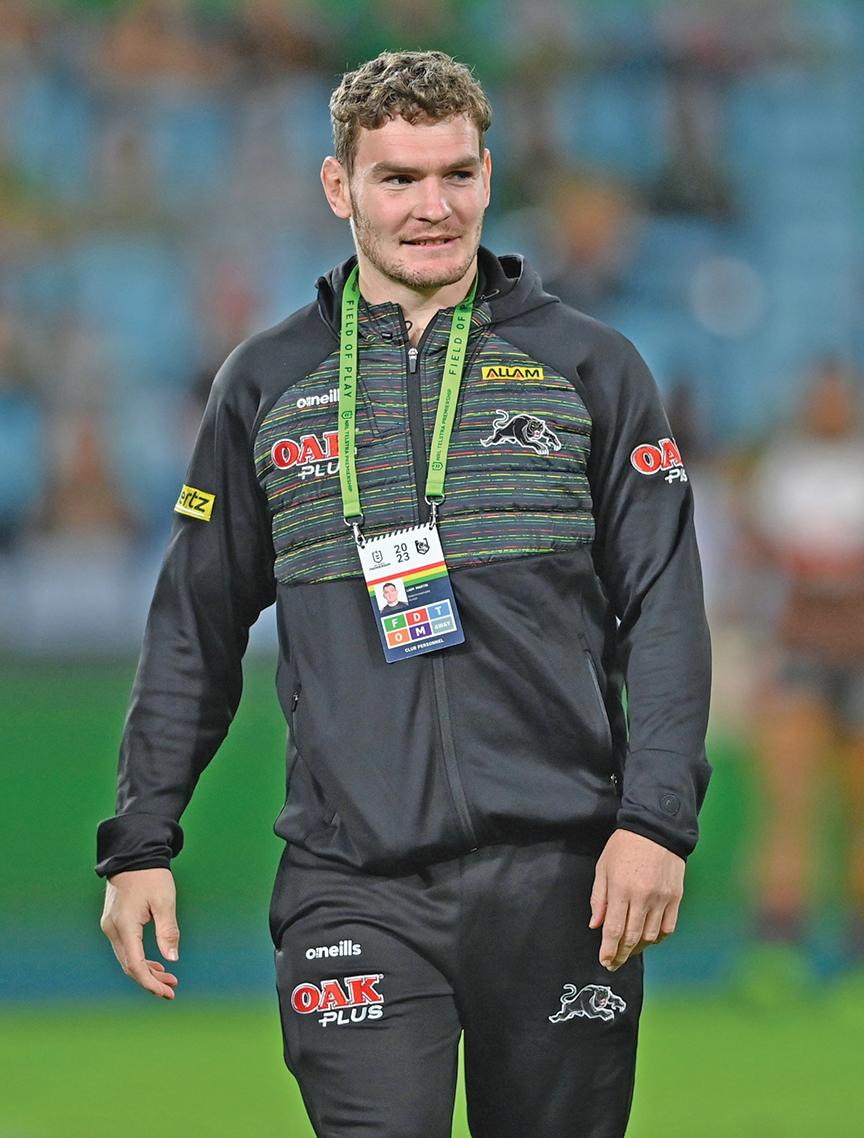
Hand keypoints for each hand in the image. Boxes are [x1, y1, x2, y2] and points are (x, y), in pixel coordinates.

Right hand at [100, 868, 179, 998]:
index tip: (168, 992)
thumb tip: (172, 960)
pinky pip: (125, 948)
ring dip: (146, 970)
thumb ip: (168, 931)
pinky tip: (155, 962)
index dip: (151, 983)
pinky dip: (140, 958)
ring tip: (168, 978)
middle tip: (172, 988)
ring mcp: (110, 926)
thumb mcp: (165, 902)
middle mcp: (112, 929)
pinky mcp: (113, 922)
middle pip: (129, 966)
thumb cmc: (152, 876)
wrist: (134, 855)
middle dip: (150, 980)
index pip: (135, 965)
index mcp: (125, 926)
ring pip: (127, 958)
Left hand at [589, 829, 683, 971]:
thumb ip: (598, 898)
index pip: (614, 930)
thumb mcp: (603, 867)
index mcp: (621, 889)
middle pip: (632, 937)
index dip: (609, 950)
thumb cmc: (624, 846)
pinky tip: (648, 938)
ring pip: (651, 936)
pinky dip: (658, 937)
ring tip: (629, 950)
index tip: (605, 961)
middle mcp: (643, 897)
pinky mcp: (676, 897)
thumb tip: (596, 925)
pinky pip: (668, 927)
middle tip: (614, 963)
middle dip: (621, 954)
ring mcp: (662, 899)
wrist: (655, 829)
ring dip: (638, 948)